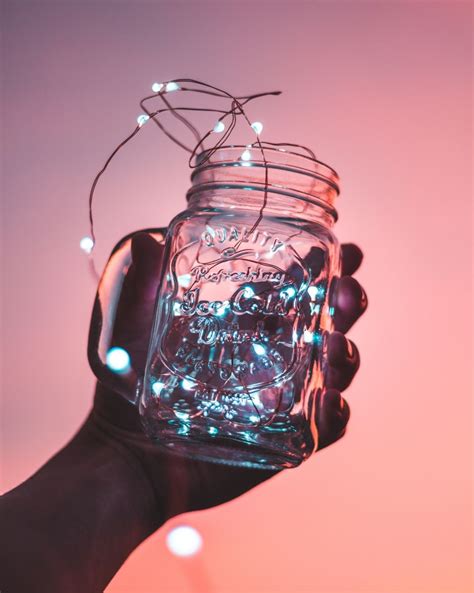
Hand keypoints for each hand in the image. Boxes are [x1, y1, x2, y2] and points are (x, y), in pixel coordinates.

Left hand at [90, 233, 367, 520]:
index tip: (348, 251)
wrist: (126, 453)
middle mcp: (273, 354)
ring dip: (347, 354)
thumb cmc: (129, 387)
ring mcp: (283, 395)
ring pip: (335, 369)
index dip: (327, 267)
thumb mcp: (131, 329)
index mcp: (247, 322)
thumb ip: (139, 286)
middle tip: (347, 293)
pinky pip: (325, 426)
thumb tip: (144, 240)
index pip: (297, 287)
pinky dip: (336, 413)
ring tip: (334, 345)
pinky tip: (329, 400)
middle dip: (349, 303)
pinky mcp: (284, 437)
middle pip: (329, 322)